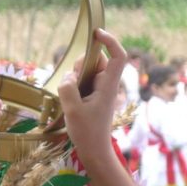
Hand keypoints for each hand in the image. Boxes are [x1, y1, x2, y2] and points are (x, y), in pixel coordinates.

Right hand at [57, 29, 125, 169]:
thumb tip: (69, 75)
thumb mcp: (72, 110)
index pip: (118, 56)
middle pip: (96, 60)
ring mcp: (99, 90)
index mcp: (108, 86)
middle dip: (81, 64)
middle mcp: (106, 85)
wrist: (94, 151)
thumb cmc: (87, 133)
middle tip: (72, 82)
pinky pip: (81, 81)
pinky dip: (73, 85)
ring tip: (69, 97)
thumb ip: (68, 88)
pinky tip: (68, 100)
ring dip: (75, 76)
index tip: (96, 34)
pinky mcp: (92, 96)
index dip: (110, 41)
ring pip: (86, 71)